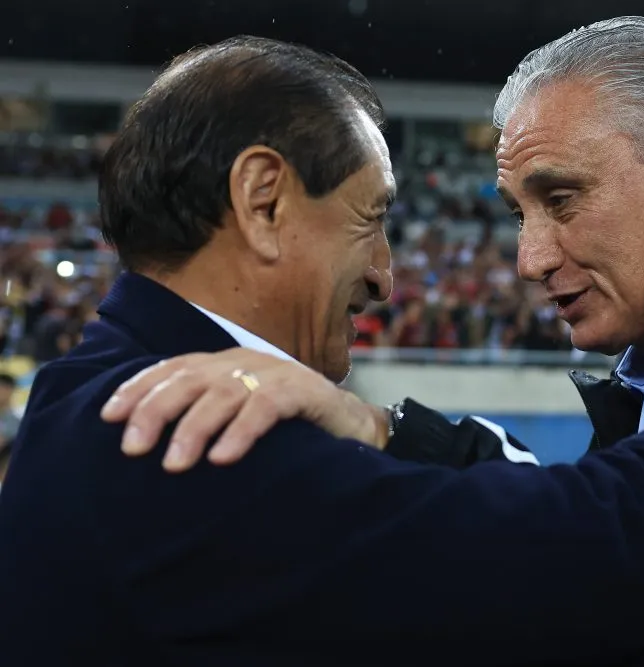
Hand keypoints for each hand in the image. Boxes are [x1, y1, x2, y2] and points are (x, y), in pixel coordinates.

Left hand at [100, 348, 389, 471]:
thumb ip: (205, 418)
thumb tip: (150, 445)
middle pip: (189, 379)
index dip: (138, 388)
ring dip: (194, 429)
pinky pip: (265, 408)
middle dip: (155, 411)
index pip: (172, 368)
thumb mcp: (238, 417)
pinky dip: (241, 432)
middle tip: (132, 447)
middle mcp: (245, 362)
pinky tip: (223, 458)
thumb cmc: (288, 428)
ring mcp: (275, 373)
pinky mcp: (303, 391)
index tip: (108, 416)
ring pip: (223, 394)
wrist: (352, 426)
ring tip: (174, 464)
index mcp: (225, 364)